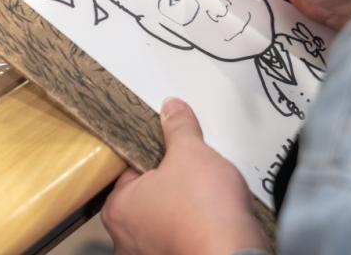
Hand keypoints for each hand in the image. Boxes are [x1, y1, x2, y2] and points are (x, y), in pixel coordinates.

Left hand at [101, 98, 266, 254]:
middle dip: (168, 181)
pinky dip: (193, 226)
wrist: (231, 251)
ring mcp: (149, 254)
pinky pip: (180, 236)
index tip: (165, 148)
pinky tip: (209, 215)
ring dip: (180, 206)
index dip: (150, 155)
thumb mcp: (190, 152)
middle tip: (189, 170)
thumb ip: (178, 127)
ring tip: (202, 193)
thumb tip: (172, 111)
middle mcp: (125, 238)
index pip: (127, 169)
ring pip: (162, 218)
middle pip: (145, 195)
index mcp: (118, 207)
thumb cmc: (203, 215)